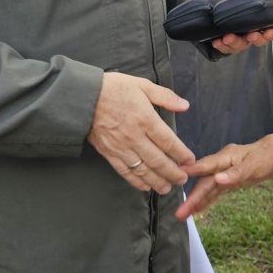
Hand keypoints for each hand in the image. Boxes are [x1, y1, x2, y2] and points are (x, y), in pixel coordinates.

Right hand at [87, 72, 194, 194]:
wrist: (83, 97)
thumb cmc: (113, 88)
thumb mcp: (142, 85)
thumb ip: (165, 96)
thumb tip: (185, 105)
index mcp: (146, 119)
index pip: (168, 142)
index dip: (181, 154)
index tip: (190, 161)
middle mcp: (135, 137)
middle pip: (158, 160)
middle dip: (173, 173)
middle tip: (182, 180)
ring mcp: (121, 147)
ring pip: (143, 170)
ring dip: (157, 181)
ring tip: (167, 188)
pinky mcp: (109, 154)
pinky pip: (125, 172)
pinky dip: (136, 181)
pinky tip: (145, 186)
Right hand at [174, 132, 272, 219]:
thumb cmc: (267, 156)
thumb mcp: (254, 166)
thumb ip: (235, 174)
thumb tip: (217, 180)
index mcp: (226, 157)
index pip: (206, 166)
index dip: (192, 172)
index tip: (176, 176)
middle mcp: (221, 164)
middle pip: (204, 182)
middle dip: (192, 197)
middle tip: (179, 213)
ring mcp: (224, 173)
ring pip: (208, 188)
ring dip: (196, 201)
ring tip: (183, 215)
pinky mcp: (229, 180)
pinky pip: (215, 191)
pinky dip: (206, 200)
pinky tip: (198, 209)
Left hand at [207, 0, 272, 53]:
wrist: (215, 2)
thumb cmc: (235, 0)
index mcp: (261, 23)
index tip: (268, 32)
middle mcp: (252, 33)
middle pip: (259, 41)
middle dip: (256, 40)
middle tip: (251, 36)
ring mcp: (240, 39)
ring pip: (241, 46)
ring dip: (235, 43)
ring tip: (227, 37)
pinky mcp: (227, 43)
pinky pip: (226, 48)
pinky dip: (222, 46)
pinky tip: (216, 41)